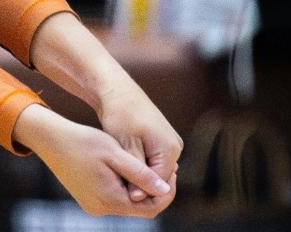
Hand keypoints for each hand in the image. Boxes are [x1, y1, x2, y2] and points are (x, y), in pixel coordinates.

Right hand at [13, 104, 175, 217]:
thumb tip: (164, 190)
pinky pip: (114, 197)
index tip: (173, 171)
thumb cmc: (83, 142)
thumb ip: (141, 174)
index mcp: (110, 200)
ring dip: (139, 187)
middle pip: (139, 208)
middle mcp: (101, 209)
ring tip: (146, 164)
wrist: (50, 139)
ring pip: (127, 202)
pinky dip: (125, 186)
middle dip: (154, 190)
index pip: (150, 208)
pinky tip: (126, 167)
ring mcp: (93, 206)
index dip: (165, 193)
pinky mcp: (88, 199)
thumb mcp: (116, 153)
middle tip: (164, 168)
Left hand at [96, 82, 183, 200]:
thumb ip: (134, 173)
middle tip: (115, 185)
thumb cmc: (120, 115)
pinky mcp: (160, 143)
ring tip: (116, 176)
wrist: (117, 91)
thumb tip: (137, 199)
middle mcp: (175, 148)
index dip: (139, 191)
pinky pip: (151, 162)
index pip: (159, 183)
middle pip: (158, 179)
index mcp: (171, 149)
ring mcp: (169, 145)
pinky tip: (120, 166)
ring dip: (137, 176)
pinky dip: (137, 166)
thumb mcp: (126, 145)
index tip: (117, 191)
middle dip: (139, 184)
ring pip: (154, 172)